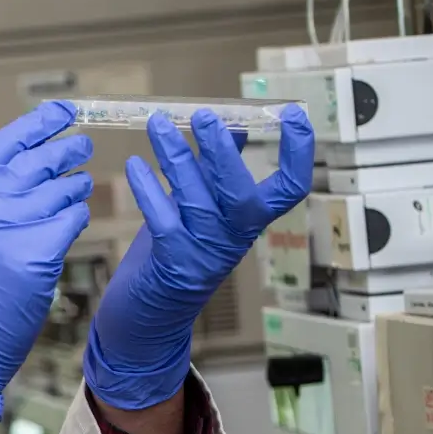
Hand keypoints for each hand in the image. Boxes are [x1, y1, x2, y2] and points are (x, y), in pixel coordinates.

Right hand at [0, 101, 92, 420]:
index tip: (62, 111)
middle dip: (66, 152)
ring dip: (75, 188)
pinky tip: (74, 221)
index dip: (37, 124)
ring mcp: (7, 229)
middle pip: (37, 163)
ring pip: (60, 191)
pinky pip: (71, 220)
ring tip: (81, 187)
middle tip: (83, 147)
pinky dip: (77, 219)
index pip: (4, 144)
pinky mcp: (34, 254)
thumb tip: (32, 162)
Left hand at [84, 105, 314, 410]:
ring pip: (198, 204)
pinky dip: (148, 191)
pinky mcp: (171, 266)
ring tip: (157, 125)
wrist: (149, 318)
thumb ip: (217, 169)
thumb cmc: (176, 253)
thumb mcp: (204, 208)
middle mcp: (234, 241)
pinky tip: (134, 165)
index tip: (294, 115)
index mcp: (249, 223)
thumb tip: (234, 124)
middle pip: (243, 196)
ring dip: (177, 160)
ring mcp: (204, 256)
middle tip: (204, 116)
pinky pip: (164, 223)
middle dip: (225, 154)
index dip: (298, 155)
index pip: (290, 190)